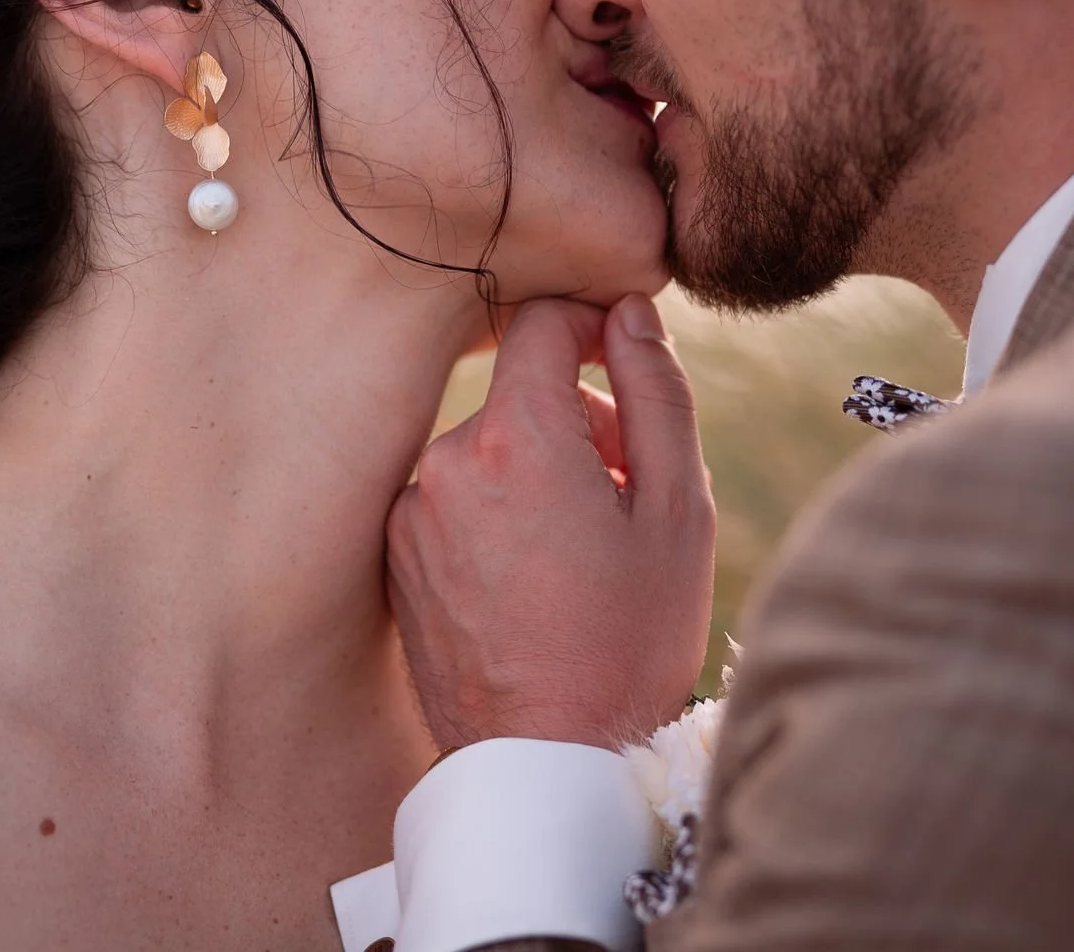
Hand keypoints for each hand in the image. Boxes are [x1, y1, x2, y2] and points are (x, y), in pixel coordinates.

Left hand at [387, 294, 716, 751]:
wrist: (546, 761)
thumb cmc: (627, 640)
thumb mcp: (677, 510)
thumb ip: (657, 393)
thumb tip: (631, 312)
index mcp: (516, 436)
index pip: (541, 322)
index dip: (591, 325)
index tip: (623, 359)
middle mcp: (445, 462)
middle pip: (519, 393)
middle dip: (578, 420)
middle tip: (626, 493)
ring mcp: (411, 514)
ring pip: (488, 450)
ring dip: (537, 472)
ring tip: (583, 552)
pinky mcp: (396, 559)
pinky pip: (455, 501)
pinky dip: (497, 517)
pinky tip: (536, 582)